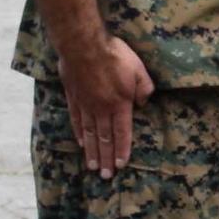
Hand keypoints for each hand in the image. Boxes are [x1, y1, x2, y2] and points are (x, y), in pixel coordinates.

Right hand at [63, 33, 154, 176]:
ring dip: (91, 151)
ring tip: (91, 166)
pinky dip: (79, 133)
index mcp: (120, 104)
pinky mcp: (73, 97)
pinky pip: (77, 120)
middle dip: (105, 158)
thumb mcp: (139, 70)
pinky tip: (81, 143)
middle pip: (104, 138)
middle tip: (104, 175)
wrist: (83, 43)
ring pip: (90, 133)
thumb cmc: (114, 54)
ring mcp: (85, 104)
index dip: (122, 150)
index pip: (122, 133)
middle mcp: (101, 109)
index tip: (120, 165)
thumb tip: (144, 104)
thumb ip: (144, 89)